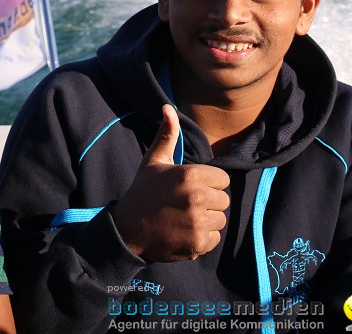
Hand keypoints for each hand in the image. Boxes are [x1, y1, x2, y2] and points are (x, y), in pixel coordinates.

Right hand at [110, 105, 229, 261]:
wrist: (127, 228)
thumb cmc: (143, 191)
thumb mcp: (154, 160)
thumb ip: (167, 134)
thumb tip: (168, 107)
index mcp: (190, 175)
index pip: (222, 179)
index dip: (208, 183)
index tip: (190, 187)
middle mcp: (197, 198)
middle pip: (224, 200)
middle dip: (209, 202)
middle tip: (185, 204)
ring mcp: (197, 223)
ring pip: (220, 220)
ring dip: (206, 220)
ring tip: (184, 218)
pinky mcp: (197, 244)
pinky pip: (214, 239)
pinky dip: (202, 238)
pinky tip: (183, 232)